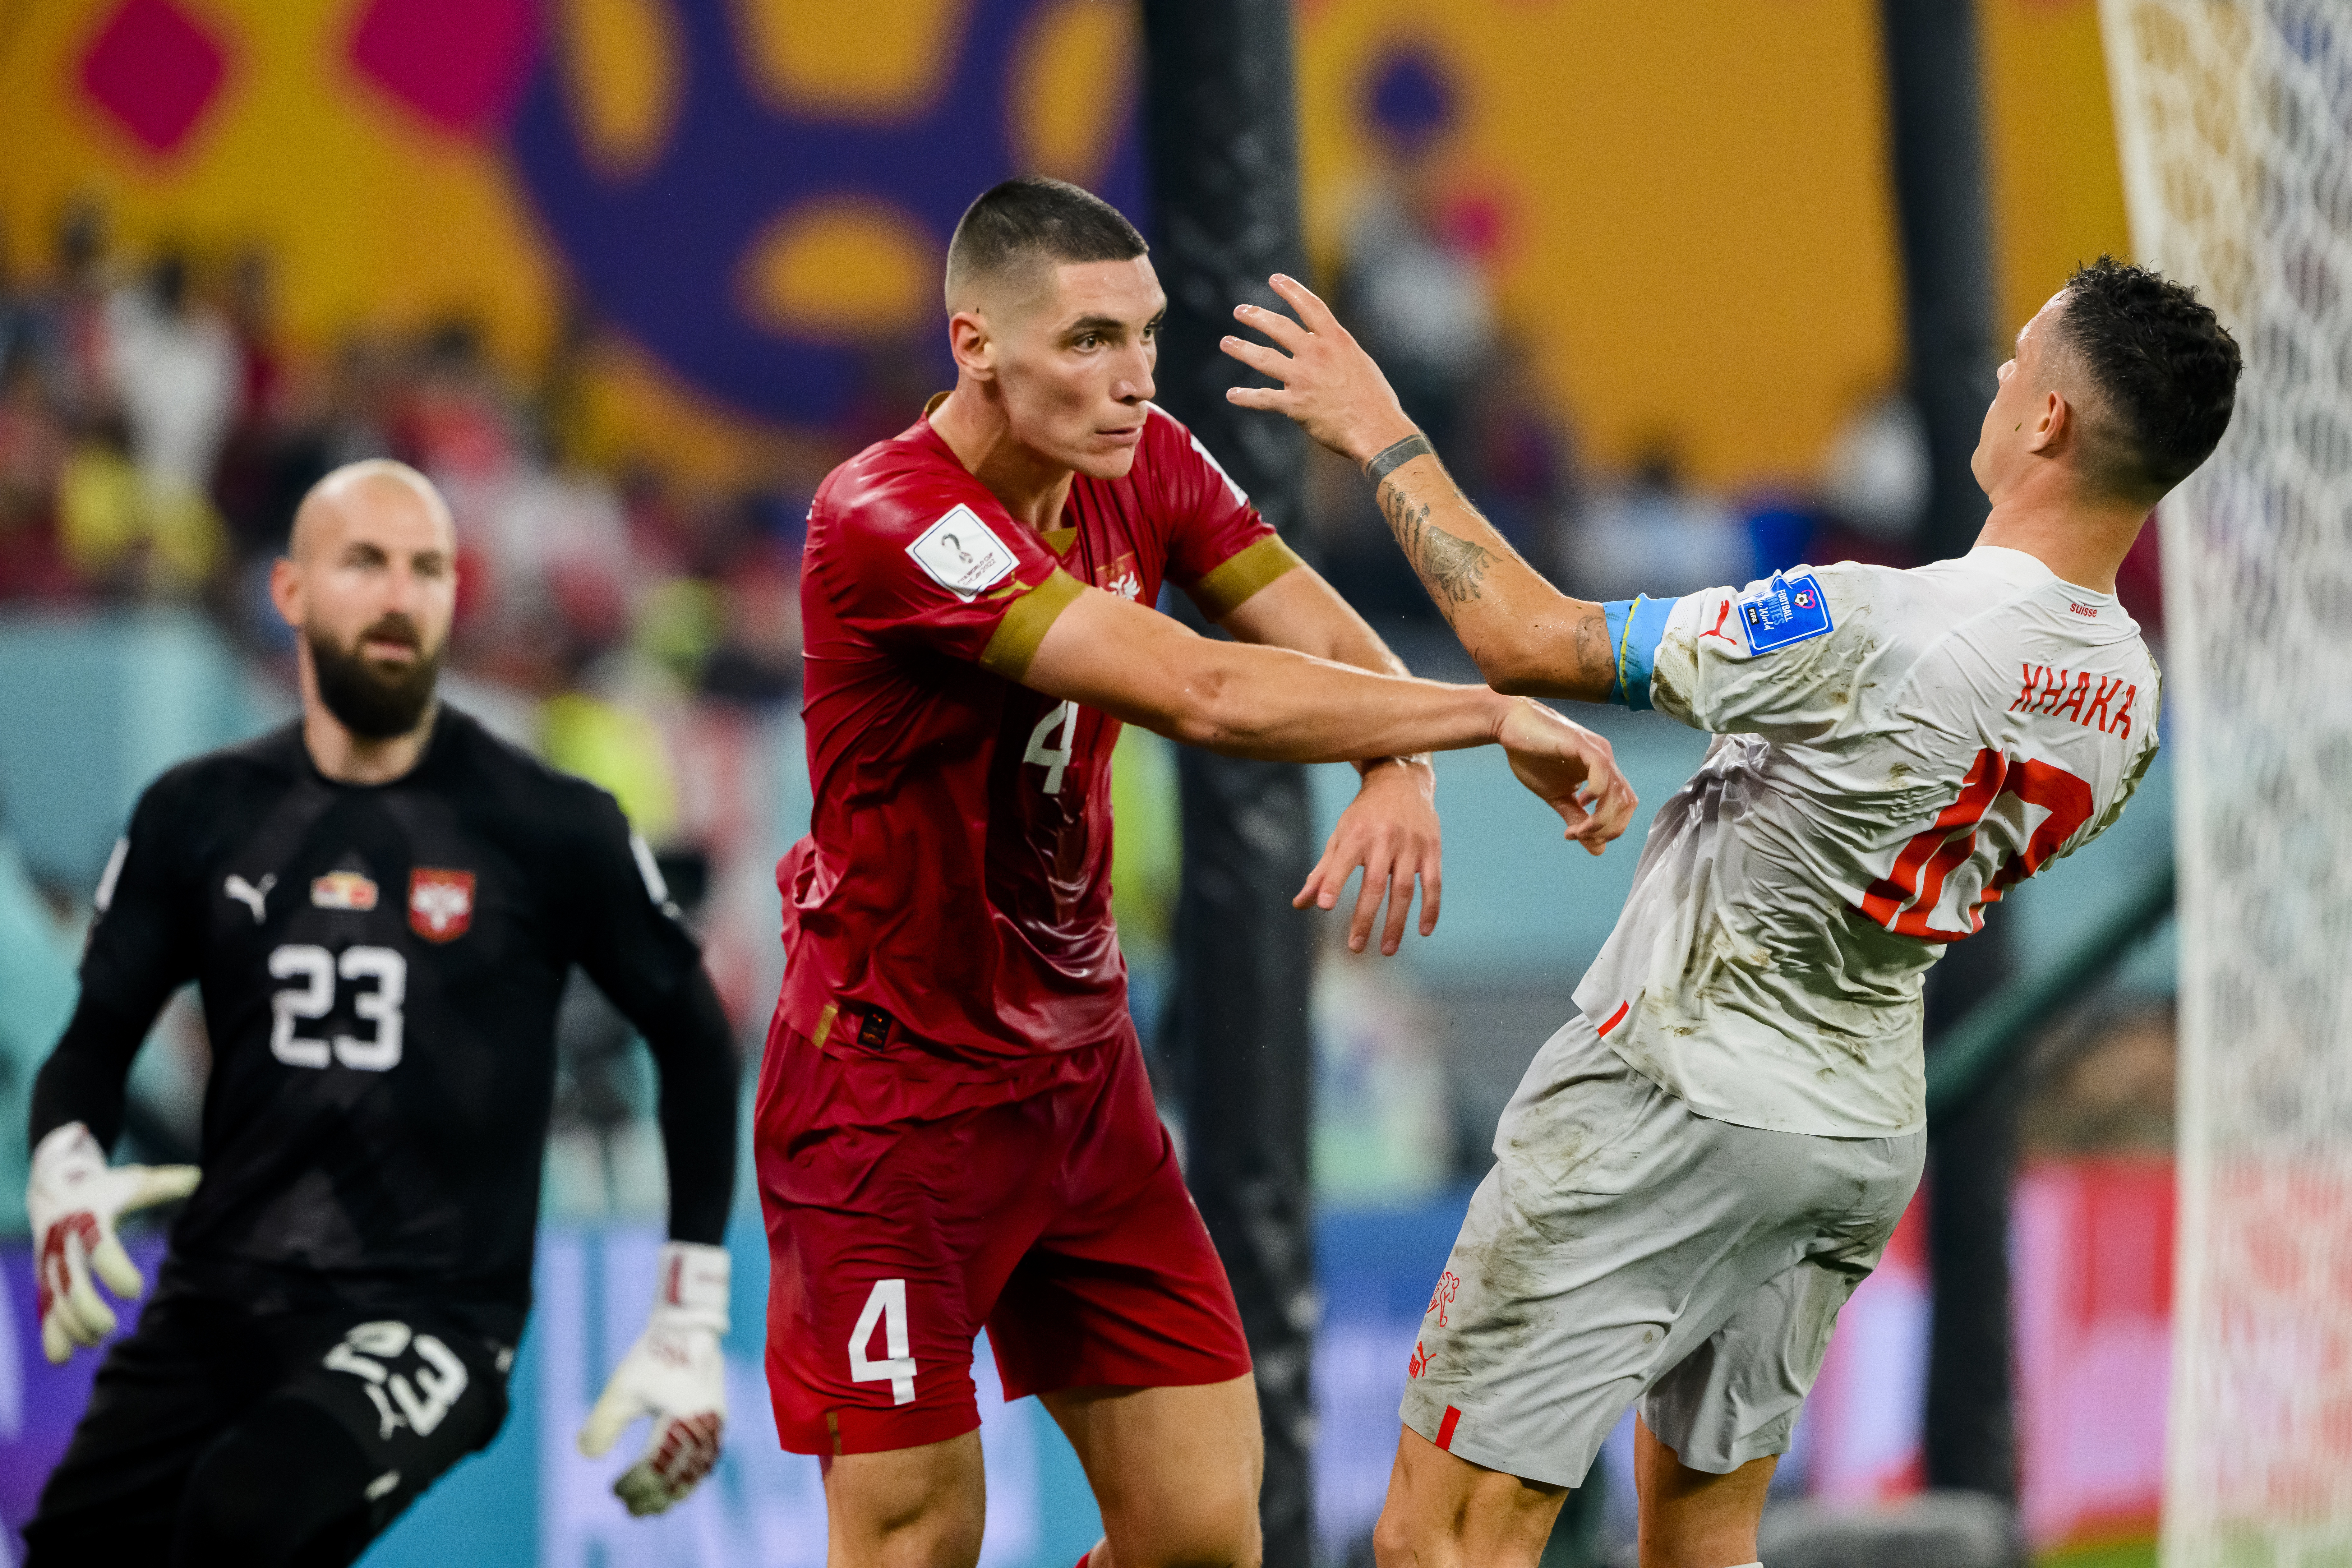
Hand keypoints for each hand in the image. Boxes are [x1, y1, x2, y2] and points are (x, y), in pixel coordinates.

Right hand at [29, 1122, 199, 1364]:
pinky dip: (50, 1334)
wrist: (55, 1188)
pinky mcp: (44, 1277)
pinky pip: (43, 1308)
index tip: (134, 1292)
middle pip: (70, 1283)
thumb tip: (199, 1178)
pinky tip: (62, 1358)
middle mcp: (64, 1243)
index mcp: (89, 1219)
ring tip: (95, 1343)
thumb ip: (165, 1183)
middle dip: (87, 1310)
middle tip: (110, 1328)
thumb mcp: (132, 1182)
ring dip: (70, 1327)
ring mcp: (50, 1263)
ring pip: (54, 1302)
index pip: (100, 1248)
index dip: (114, 1270)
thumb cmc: (107, 1189)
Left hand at [579, 1241, 729, 1516]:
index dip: (633, 1486)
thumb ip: (602, 1424)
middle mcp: (702, 1429)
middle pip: (677, 1479)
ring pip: (696, 1474)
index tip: (614, 1490)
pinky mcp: (718, 1419)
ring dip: (673, 1493)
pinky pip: (707, 1461)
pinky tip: (676, 1484)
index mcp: (679, 1423)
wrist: (690, 1329)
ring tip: (651, 1504)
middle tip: (629, 1508)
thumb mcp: (621, 1389)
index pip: (654, 1470)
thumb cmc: (653, 1356)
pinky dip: (690, 1478)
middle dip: (652, 1498)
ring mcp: (715, 1425)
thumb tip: (586, 1454)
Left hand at [1220, 274, 1420, 464]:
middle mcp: (1317, 354)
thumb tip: (1326, 350)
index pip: (1310, 306)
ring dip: (1242, 349)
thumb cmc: (1375, 401)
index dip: (1291, 290)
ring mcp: (1303, 378)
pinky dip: (1245, 397)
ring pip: (1264, 358)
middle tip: (1240, 311)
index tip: (1275, 279)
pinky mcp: (1294, 405)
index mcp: (1337, 341)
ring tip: (1227, 343)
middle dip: (1256, 316)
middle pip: (1279, 327)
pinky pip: (1263, 398)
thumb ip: (1338, 353)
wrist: (1376, 430)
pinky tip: (1232, 396)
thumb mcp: (1360, 364)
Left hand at [1294, 758, 1442, 955]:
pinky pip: (1433, 884)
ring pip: (1404, 890)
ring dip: (1396, 923)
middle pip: (1374, 885)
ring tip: (1386, 949)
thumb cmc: (1363, 815)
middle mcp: (1384, 839)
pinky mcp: (1432, 850)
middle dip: (1364, 918)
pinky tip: (1423, 931)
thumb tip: (1301, 904)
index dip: (1333, 883)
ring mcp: (1411, 845)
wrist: (1401, 781)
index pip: (1343, 862)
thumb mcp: (1340, 836)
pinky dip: (1430, 909)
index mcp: (1356, 834)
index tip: (1324, 906)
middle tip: (1355, 947)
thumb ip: (1323, 872)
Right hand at [1494, 700, 1637, 854]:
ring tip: (1577, 828)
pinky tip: (1580, 801)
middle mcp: (1606, 761)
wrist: (1510, 727)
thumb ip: (1577, 819)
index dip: (1611, 828)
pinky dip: (1597, 793)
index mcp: (1603, 772)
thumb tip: (1598, 850)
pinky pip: (1602, 771)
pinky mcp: (1583, 744)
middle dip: (1609, 828)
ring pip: (1618, 791)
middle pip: (1627, 803)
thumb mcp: (1557, 797)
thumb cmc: (1531, 757)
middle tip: (1582, 836)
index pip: (1624, 806)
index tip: (1580, 836)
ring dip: (1601, 818)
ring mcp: (1597, 751)